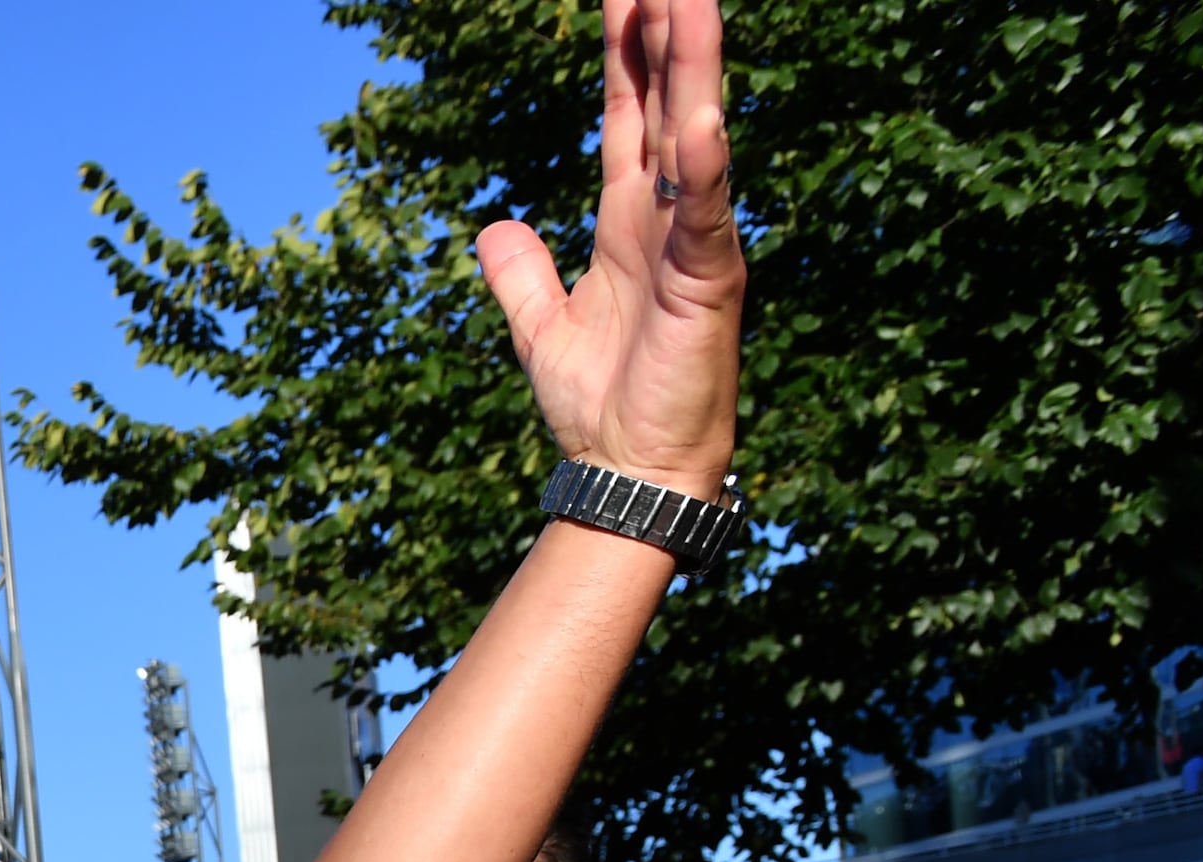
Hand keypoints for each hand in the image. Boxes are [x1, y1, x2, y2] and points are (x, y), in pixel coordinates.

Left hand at [474, 0, 741, 500]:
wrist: (625, 473)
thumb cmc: (599, 404)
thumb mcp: (540, 327)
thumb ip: (519, 274)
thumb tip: (493, 226)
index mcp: (631, 221)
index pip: (628, 117)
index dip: (623, 56)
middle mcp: (670, 218)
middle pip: (667, 105)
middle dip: (665, 35)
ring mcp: (695, 244)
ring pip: (696, 138)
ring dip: (694, 71)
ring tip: (692, 0)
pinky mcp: (709, 283)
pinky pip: (707, 216)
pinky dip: (706, 169)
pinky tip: (701, 119)